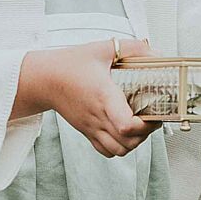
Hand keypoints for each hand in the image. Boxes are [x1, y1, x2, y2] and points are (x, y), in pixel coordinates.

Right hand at [15, 38, 153, 157]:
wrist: (44, 78)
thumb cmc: (71, 64)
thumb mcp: (103, 49)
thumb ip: (132, 48)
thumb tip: (156, 54)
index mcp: (104, 96)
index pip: (126, 126)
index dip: (144, 125)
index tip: (152, 114)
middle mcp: (98, 116)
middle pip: (128, 142)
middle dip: (146, 134)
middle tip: (151, 118)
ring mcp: (92, 127)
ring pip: (119, 151)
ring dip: (134, 142)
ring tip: (139, 127)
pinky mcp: (87, 132)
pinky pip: (106, 152)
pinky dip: (119, 148)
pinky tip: (123, 133)